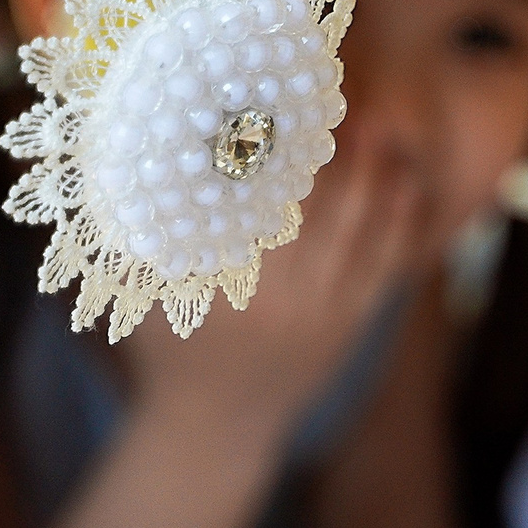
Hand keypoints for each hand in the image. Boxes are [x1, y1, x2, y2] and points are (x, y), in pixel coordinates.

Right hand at [121, 124, 427, 426]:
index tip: (278, 105)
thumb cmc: (168, 353)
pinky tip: (405, 180)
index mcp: (228, 286)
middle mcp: (282, 298)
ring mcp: (323, 313)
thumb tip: (122, 154)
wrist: (216, 430)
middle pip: (319, 206)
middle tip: (338, 97)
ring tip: (377, 125)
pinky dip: (397, 220)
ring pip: (360, 230)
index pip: (257, 201)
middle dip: (332, 151)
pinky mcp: (351, 325)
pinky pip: (386, 264)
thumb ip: (136, 233)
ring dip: (372, 174)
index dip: (272, 151)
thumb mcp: (141, 295)